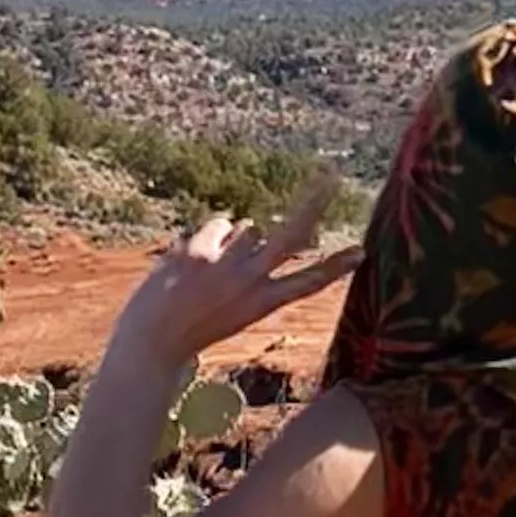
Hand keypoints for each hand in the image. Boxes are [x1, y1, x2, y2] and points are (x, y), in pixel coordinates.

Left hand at [115, 175, 356, 372]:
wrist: (154, 340)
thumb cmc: (195, 326)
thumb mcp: (232, 307)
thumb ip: (247, 269)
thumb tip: (251, 224)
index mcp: (263, 305)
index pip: (308, 282)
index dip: (336, 267)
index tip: (362, 252)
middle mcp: (249, 282)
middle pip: (290, 235)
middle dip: (312, 203)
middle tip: (330, 177)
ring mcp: (224, 264)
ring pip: (246, 227)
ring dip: (233, 239)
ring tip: (208, 271)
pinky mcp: (199, 249)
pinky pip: (217, 225)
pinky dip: (208, 238)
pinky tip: (190, 262)